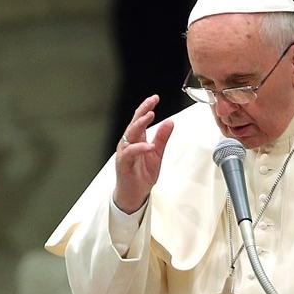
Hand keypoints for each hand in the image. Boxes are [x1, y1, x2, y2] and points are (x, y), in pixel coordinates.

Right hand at [113, 95, 174, 213]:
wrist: (134, 195)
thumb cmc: (142, 175)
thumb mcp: (157, 154)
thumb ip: (162, 138)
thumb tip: (169, 122)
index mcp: (136, 140)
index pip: (140, 119)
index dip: (146, 108)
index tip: (155, 98)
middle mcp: (129, 144)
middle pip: (134, 123)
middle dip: (142, 111)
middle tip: (152, 102)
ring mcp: (125, 153)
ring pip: (129, 134)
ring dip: (140, 124)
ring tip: (150, 116)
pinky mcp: (123, 164)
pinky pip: (130, 153)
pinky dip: (140, 148)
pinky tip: (149, 145)